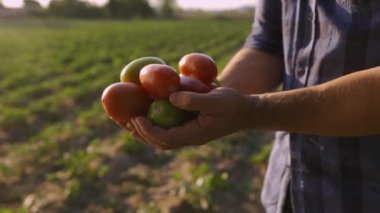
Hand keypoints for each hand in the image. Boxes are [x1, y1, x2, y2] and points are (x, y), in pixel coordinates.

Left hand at [128, 87, 254, 149]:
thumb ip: (194, 99)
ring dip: (144, 131)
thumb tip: (170, 98)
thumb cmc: (234, 104)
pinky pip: (168, 130)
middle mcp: (190, 138)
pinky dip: (154, 125)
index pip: (166, 138)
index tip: (135, 118)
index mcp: (195, 135)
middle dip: (141, 133)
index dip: (148, 130)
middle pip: (159, 142)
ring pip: (162, 138)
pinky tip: (146, 115)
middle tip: (125, 120)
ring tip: (128, 120)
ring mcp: (190, 134)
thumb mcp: (216, 99)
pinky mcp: (190, 127)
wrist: (247, 112)